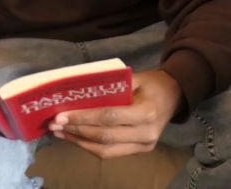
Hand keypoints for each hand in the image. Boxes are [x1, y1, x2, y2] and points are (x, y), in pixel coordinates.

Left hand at [49, 70, 181, 158]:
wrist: (175, 95)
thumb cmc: (153, 84)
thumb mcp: (136, 78)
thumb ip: (112, 86)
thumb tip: (79, 93)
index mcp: (148, 111)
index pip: (109, 117)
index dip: (84, 117)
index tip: (62, 115)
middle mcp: (147, 133)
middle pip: (104, 136)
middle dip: (76, 130)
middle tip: (55, 124)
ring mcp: (144, 145)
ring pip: (104, 149)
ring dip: (79, 141)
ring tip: (60, 133)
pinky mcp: (140, 151)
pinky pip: (110, 153)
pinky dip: (90, 146)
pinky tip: (75, 138)